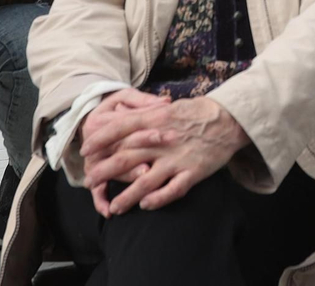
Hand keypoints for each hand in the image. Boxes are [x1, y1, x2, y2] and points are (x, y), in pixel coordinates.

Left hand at [80, 96, 249, 214]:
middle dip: (105, 171)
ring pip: (146, 180)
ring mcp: (178, 158)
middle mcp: (163, 139)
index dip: (101, 139)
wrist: (229, 119)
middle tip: (89, 181)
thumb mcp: (166, 107)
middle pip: (127, 156)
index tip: (85, 150)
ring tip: (114, 207)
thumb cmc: (194, 113)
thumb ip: (142, 112)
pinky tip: (145, 205)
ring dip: (127, 195)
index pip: (120, 127)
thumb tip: (117, 113)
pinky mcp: (193, 172)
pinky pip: (172, 189)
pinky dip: (158, 199)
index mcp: (156, 119)